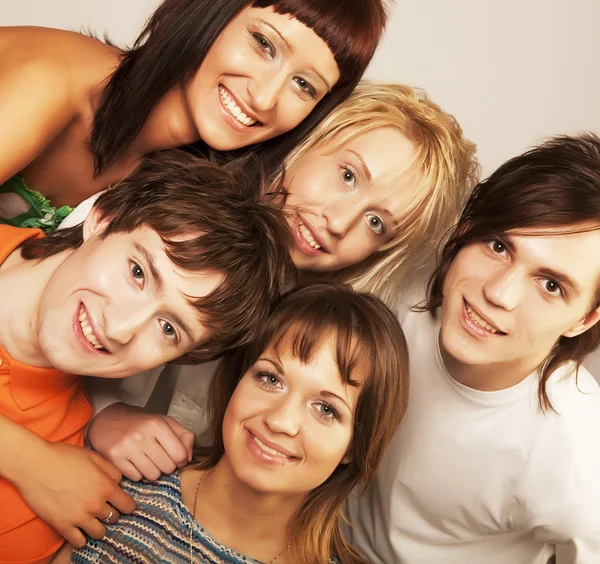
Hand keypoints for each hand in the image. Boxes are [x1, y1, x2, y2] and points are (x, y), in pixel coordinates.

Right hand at [14, 441, 134, 547]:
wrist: (34, 464)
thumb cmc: (64, 456)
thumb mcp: (93, 456)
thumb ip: (110, 470)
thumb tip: (119, 482)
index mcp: (105, 486)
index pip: (128, 505)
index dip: (127, 505)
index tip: (123, 504)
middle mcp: (95, 504)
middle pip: (114, 518)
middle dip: (111, 513)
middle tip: (103, 508)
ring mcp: (79, 517)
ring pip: (100, 533)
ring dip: (98, 527)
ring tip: (92, 520)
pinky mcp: (62, 526)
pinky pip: (79, 542)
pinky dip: (81, 538)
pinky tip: (79, 529)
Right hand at [87, 403, 194, 480]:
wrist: (106, 419)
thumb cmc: (141, 422)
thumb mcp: (165, 421)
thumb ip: (184, 436)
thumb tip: (189, 458)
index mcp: (157, 424)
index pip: (180, 454)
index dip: (181, 459)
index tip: (175, 455)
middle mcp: (142, 436)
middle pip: (167, 467)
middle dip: (167, 465)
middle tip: (159, 456)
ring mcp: (126, 448)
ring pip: (152, 475)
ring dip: (153, 470)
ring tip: (147, 459)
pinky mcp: (114, 459)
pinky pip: (136, 478)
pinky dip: (138, 473)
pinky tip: (134, 461)